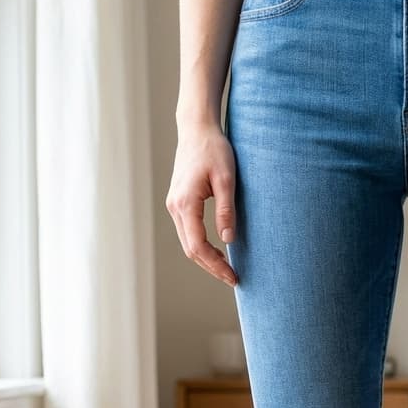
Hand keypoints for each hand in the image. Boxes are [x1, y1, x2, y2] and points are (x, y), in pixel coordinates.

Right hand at [166, 123, 237, 286]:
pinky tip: (217, 250)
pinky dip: (201, 246)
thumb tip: (228, 240)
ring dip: (206, 259)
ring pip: (188, 243)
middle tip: (233, 278)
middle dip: (211, 267)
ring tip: (227, 269)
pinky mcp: (178, 202)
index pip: (198, 246)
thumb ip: (226, 210)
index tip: (233, 276)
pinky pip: (188, 232)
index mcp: (185, 203)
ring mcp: (174, 205)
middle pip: (191, 250)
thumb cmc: (214, 149)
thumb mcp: (226, 179)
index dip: (216, 265)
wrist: (196, 128)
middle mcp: (175, 207)